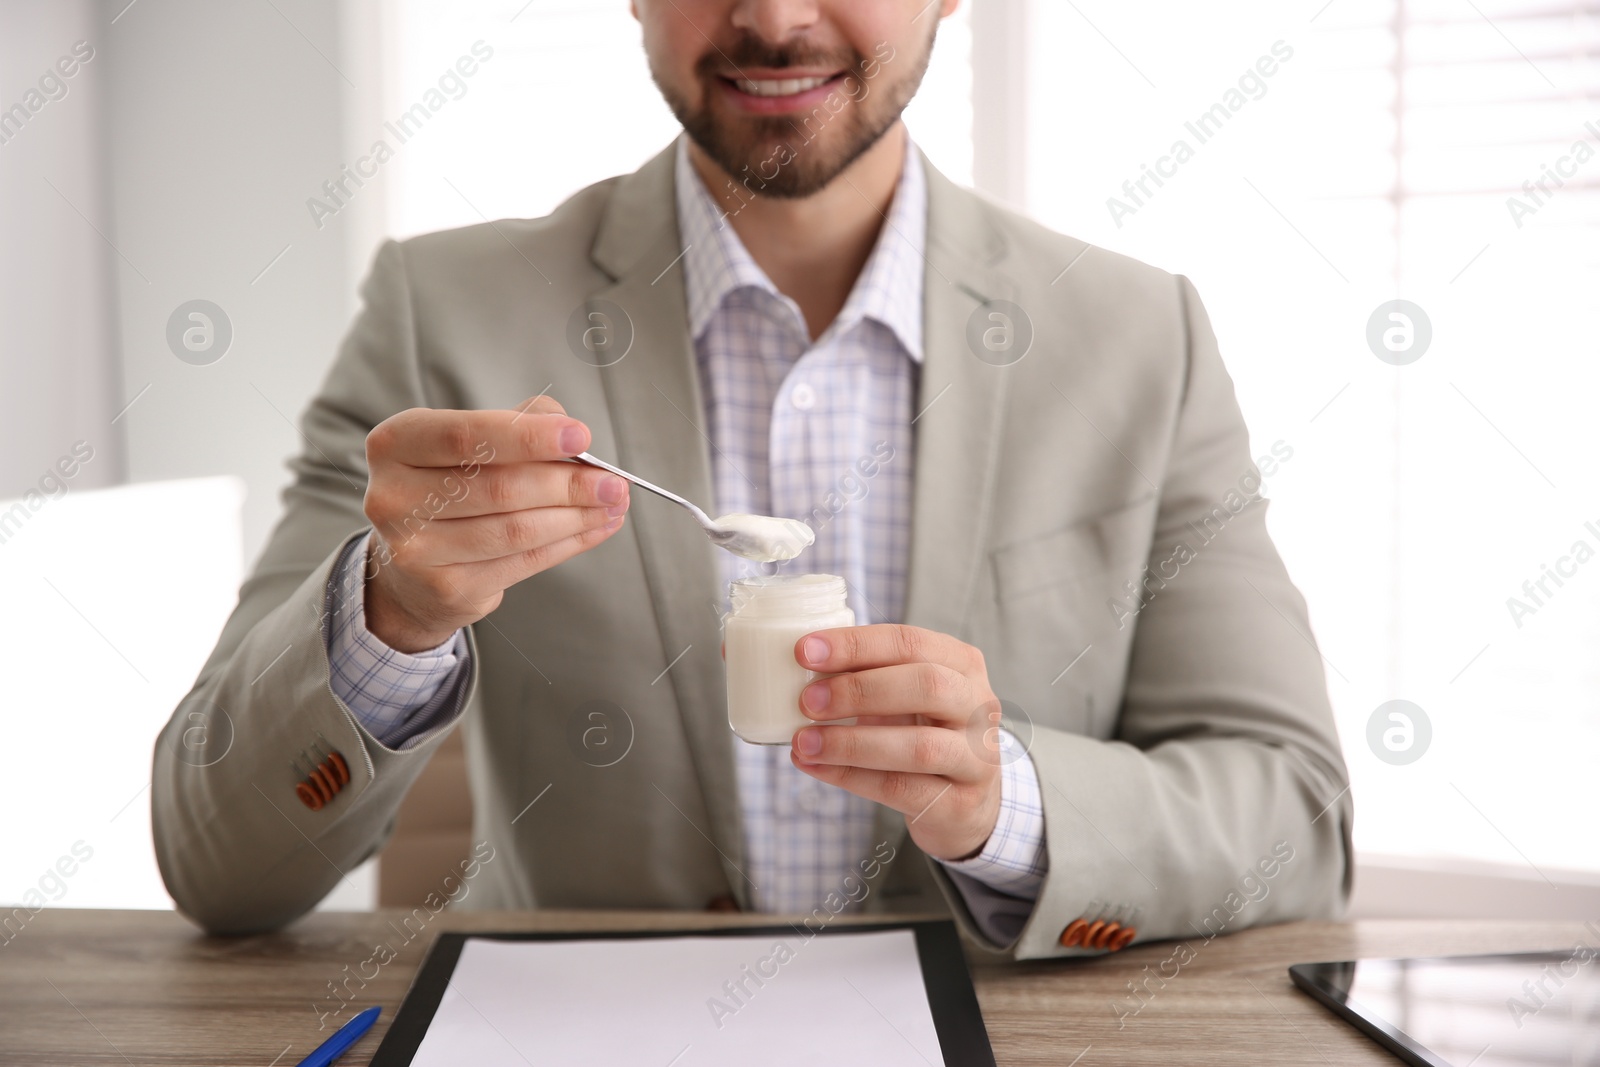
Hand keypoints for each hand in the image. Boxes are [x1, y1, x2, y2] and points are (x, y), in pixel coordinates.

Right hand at [361, 395, 628, 651]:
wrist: (411, 567)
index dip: (529, 437)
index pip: (466, 436)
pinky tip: (595, 528)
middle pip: (499, 487)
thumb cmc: (449, 489)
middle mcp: (394, 496)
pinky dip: (568, 544)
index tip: (580, 436)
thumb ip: (519, 423)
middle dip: (567, 483)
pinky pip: (523, 562)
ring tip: (612, 504)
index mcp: (396, 444)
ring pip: (516, 530)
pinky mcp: (446, 587)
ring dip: (576, 517)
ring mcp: (415, 548)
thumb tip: (574, 437)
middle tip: (612, 481)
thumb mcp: (470, 443)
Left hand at [789, 625, 1004, 861]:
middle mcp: (979, 707)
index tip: (804, 651)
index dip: (856, 645)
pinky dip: (851, 777)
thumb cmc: (926, 732)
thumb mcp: (907, 695)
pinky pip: (901, 789)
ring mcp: (976, 758)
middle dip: (859, 690)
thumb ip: (868, 675)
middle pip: (927, 685)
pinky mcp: (959, 803)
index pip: (911, 642)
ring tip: (803, 742)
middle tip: (806, 701)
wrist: (969, 802)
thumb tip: (802, 665)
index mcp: (962, 664)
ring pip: (920, 747)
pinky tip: (816, 767)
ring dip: (852, 743)